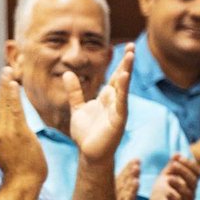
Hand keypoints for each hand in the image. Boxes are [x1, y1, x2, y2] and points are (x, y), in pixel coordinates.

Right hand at [0, 67, 46, 186]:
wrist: (22, 185)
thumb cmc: (19, 174)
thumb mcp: (8, 155)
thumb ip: (6, 140)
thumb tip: (10, 134)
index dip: (0, 97)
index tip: (3, 84)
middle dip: (2, 86)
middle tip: (5, 70)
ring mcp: (5, 131)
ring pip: (5, 104)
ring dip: (7, 86)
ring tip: (9, 71)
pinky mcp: (16, 132)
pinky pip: (14, 108)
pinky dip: (12, 95)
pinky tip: (13, 83)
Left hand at [67, 44, 133, 163]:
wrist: (88, 153)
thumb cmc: (86, 133)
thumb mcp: (78, 107)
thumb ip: (75, 91)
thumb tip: (68, 73)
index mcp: (107, 98)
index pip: (115, 76)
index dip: (120, 63)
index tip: (125, 47)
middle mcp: (115, 101)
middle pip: (122, 78)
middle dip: (126, 62)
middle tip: (131, 46)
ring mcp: (118, 110)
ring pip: (123, 87)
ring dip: (127, 71)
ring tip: (130, 55)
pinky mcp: (118, 120)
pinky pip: (121, 102)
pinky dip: (123, 90)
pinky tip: (124, 77)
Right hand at [115, 157, 139, 199]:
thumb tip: (122, 193)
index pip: (119, 183)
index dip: (127, 171)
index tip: (135, 161)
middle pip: (121, 183)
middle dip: (129, 171)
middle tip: (137, 160)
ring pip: (124, 190)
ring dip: (130, 177)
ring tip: (137, 166)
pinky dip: (131, 191)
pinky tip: (136, 182)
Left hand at [149, 154, 199, 199]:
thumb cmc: (163, 193)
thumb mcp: (166, 177)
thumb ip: (171, 167)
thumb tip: (177, 154)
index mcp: (189, 184)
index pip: (197, 173)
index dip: (190, 165)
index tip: (179, 158)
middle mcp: (191, 194)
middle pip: (193, 182)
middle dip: (184, 172)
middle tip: (174, 165)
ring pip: (187, 194)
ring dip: (179, 185)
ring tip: (169, 179)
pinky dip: (174, 199)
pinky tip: (168, 193)